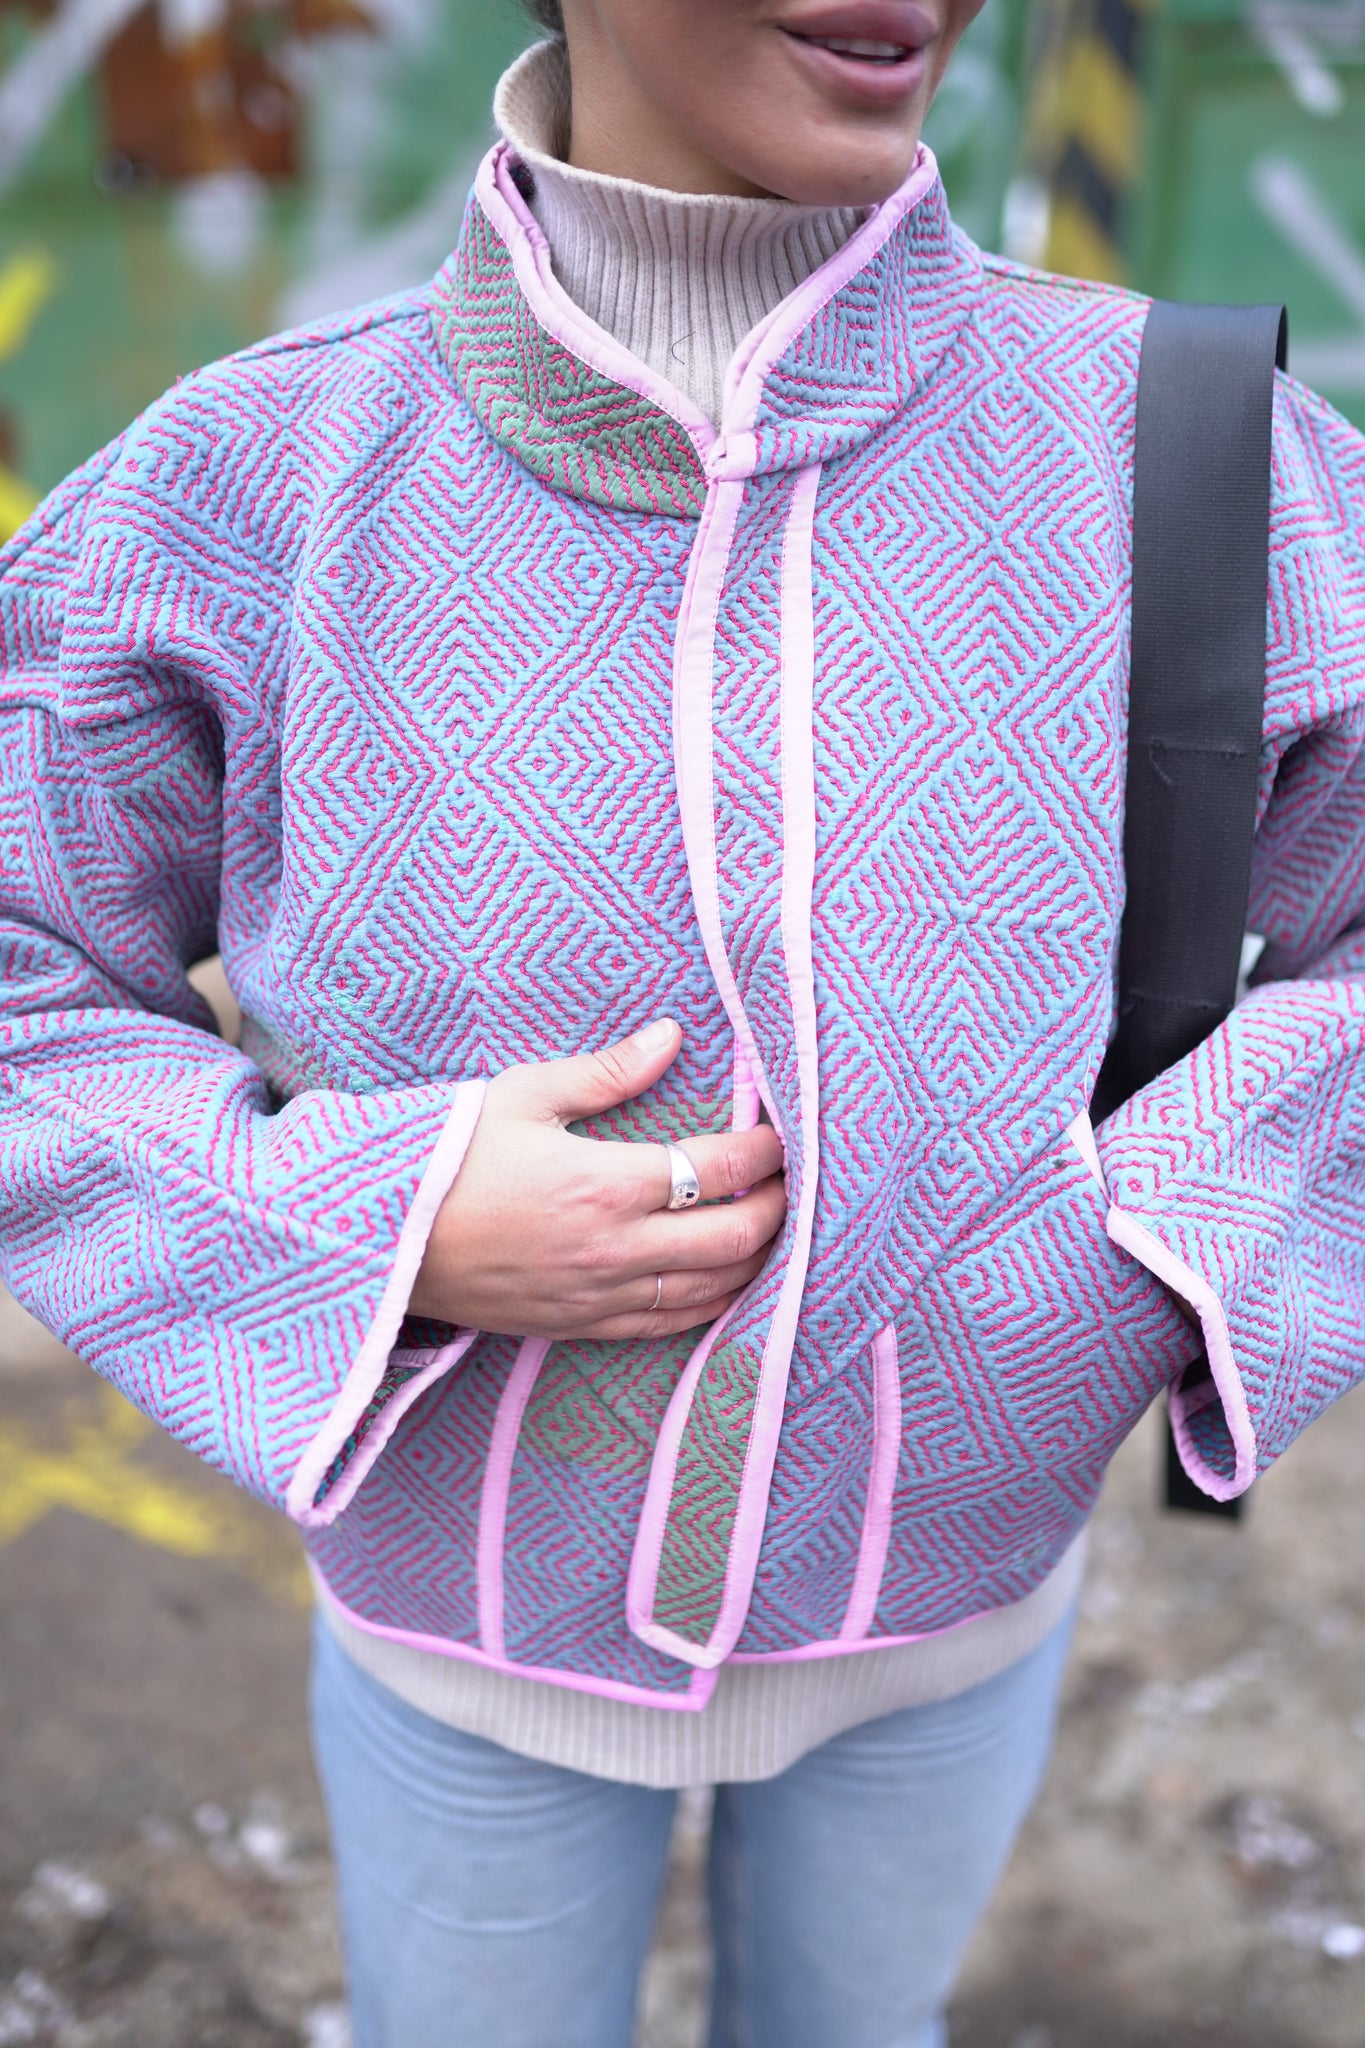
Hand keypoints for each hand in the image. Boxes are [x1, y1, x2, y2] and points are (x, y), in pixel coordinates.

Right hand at [410, 1018, 787, 1340]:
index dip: (764, 1151)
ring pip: (711, 1289)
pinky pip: (668, 1324)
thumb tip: (671, 1036)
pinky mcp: (581, 1326)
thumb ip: (606, 1072)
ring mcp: (600, 1294)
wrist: (382, 1242)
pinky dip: (711, 1305)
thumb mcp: (522, 1095)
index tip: (781, 1135)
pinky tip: (727, 1285)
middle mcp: (614, 1247)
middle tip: (792, 1184)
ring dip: (755, 1261)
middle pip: (734, 1237)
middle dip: (777, 1209)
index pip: (719, 1168)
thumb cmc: (449, 1158)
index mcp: (606, 1182)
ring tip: (772, 1231)